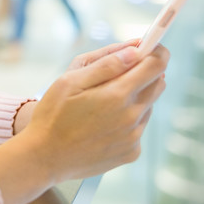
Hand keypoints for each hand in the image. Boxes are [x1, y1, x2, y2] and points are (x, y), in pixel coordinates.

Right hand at [0, 41, 167, 203]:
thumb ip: (105, 65)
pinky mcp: (131, 152)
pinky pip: (139, 128)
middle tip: (122, 72)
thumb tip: (134, 51)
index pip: (156, 66)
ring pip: (148, 106)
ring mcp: (133, 137)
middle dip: (146, 73)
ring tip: (103, 103)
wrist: (45, 157)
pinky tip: (103, 124)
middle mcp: (132, 117)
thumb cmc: (53, 116)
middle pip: (158, 84)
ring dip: (135, 98)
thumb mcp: (70, 81)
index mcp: (117, 95)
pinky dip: (128, 121)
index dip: (157, 51)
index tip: (151, 46)